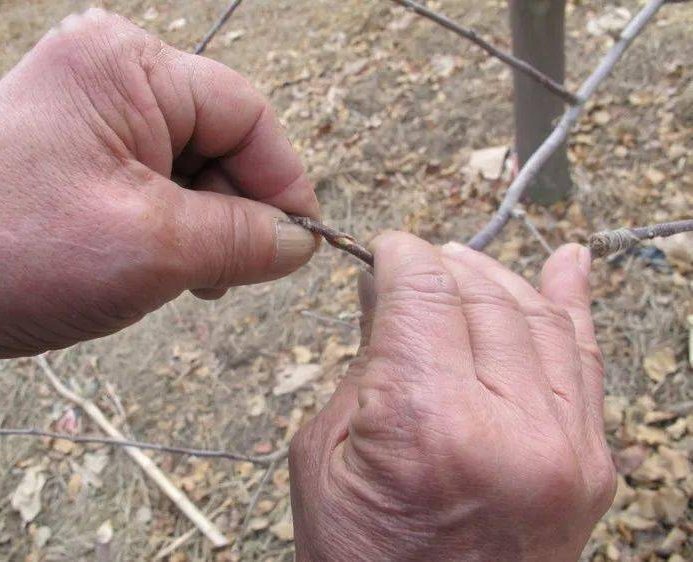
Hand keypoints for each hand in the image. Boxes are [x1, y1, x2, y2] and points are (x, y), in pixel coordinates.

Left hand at [0, 9, 317, 357]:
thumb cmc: (16, 254)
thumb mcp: (153, 249)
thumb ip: (243, 239)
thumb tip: (301, 241)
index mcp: (126, 67)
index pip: (244, 113)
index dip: (282, 179)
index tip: (300, 241)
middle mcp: (108, 73)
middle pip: (219, 138)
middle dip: (237, 210)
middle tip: (235, 274)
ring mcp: (89, 110)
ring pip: (191, 166)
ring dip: (206, 224)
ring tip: (194, 277)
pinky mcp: (77, 148)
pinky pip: (154, 179)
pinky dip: (173, 225)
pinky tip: (165, 264)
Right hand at [289, 234, 615, 560]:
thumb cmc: (361, 558)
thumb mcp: (326, 453)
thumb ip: (365, 361)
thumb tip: (387, 289)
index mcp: (427, 425)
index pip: (425, 294)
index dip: (402, 257)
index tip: (386, 250)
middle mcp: (509, 430)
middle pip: (482, 298)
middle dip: (441, 267)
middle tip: (413, 264)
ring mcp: (563, 448)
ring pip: (536, 317)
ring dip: (494, 279)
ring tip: (463, 265)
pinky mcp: (591, 464)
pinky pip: (584, 360)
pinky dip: (570, 305)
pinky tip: (565, 264)